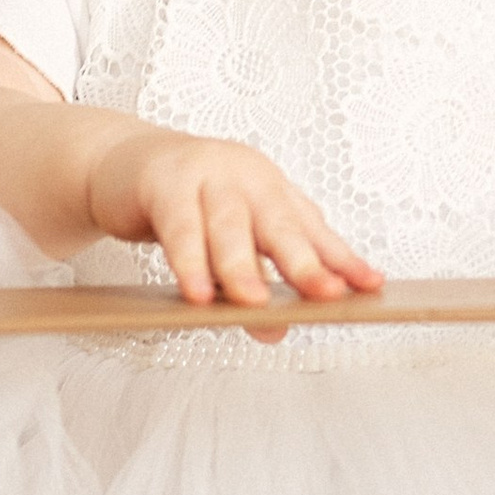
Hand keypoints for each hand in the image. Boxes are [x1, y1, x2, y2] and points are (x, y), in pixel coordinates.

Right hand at [86, 123, 379, 313]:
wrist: (123, 164)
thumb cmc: (186, 202)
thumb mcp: (230, 235)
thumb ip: (254, 276)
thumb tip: (274, 330)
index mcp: (271, 190)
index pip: (313, 230)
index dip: (341, 259)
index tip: (371, 287)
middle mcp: (247, 179)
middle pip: (280, 224)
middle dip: (304, 263)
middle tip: (326, 296)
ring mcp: (207, 176)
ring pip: (230, 227)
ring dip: (242, 269)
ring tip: (254, 304)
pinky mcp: (164, 183)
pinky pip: (179, 228)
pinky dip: (189, 263)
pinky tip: (198, 292)